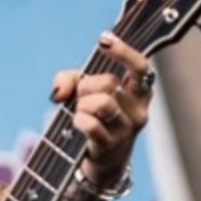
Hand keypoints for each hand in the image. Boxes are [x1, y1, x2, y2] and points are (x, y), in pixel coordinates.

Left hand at [49, 32, 154, 188]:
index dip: (123, 51)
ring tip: (81, 112)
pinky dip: (78, 120)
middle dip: (85, 86)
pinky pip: (90, 123)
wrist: (99, 161)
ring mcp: (128, 129)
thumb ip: (68, 80)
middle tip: (80, 98)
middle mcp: (139, 109)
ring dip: (82, 104)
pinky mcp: (112, 145)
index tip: (103, 40)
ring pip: (101, 102)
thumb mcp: (81, 94)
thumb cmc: (94, 119)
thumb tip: (60, 92)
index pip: (140, 66)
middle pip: (108, 82)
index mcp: (140, 91)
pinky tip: (78, 125)